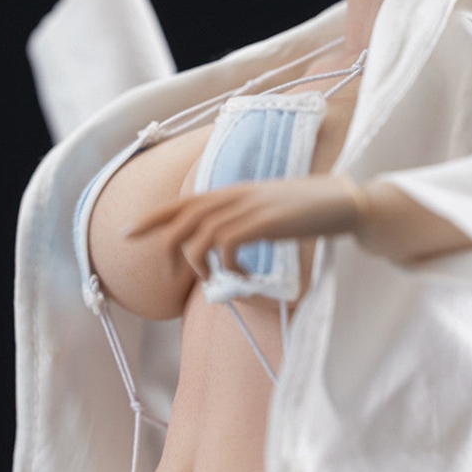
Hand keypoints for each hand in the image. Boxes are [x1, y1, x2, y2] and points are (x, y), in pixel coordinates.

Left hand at [126, 176, 362, 278]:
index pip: (183, 200)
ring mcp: (249, 207)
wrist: (345, 201)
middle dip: (164, 246)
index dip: (152, 216)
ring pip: (200, 236)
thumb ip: (246, 218)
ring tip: (214, 281)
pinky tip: (243, 277)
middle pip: (182, 217)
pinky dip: (228, 268)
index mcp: (235, 190)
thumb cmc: (311, 210)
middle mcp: (236, 195)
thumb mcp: (271, 208)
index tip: (126, 233)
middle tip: (167, 277)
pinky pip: (226, 247)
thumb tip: (225, 244)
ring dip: (200, 266)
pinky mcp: (263, 222)